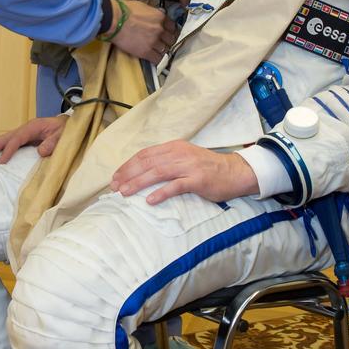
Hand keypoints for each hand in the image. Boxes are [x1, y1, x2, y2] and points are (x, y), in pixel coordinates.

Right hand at [0, 115, 66, 163]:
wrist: (67, 125)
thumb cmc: (65, 129)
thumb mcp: (63, 135)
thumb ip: (54, 142)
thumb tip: (41, 151)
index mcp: (32, 127)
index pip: (16, 139)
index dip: (8, 150)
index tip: (0, 162)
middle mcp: (24, 130)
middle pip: (3, 138)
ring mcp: (22, 135)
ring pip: (1, 141)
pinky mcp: (22, 140)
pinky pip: (6, 145)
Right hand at [105, 0, 177, 64]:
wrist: (114, 19)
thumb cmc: (125, 10)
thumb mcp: (144, 7)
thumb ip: (154, 13)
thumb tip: (157, 16)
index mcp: (161, 17)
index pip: (173, 27)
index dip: (170, 31)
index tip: (167, 34)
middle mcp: (161, 29)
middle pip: (171, 40)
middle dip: (167, 42)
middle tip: (163, 43)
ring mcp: (154, 41)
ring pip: (165, 50)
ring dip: (161, 51)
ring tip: (157, 51)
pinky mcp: (146, 52)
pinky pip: (158, 59)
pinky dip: (157, 60)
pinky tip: (155, 59)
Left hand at [110, 141, 258, 204]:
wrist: (234, 172)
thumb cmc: (207, 168)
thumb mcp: (185, 158)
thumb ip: (166, 161)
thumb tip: (142, 173)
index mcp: (174, 147)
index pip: (145, 154)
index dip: (128, 165)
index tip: (116, 176)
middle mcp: (179, 154)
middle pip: (147, 162)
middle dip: (128, 174)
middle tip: (114, 187)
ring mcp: (188, 166)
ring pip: (157, 173)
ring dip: (138, 183)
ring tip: (125, 192)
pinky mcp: (197, 180)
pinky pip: (176, 186)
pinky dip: (161, 193)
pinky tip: (150, 201)